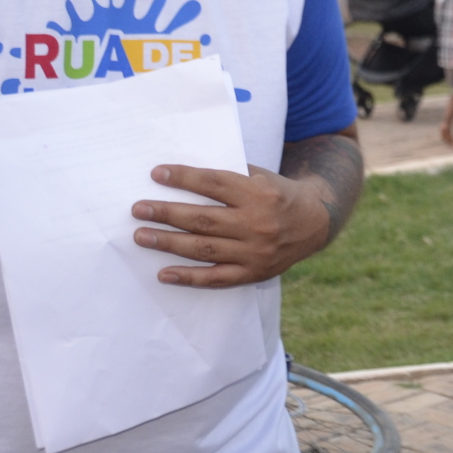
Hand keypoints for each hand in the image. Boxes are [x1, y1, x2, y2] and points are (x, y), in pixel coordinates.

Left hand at [135, 163, 328, 287]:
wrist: (314, 223)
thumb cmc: (276, 194)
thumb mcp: (260, 176)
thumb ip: (229, 176)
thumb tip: (182, 176)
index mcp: (258, 194)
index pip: (214, 184)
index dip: (184, 178)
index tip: (157, 174)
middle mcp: (257, 224)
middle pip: (203, 219)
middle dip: (167, 213)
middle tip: (138, 210)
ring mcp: (254, 252)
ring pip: (204, 249)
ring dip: (169, 243)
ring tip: (141, 236)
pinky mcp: (253, 273)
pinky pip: (216, 278)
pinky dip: (189, 277)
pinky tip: (164, 273)